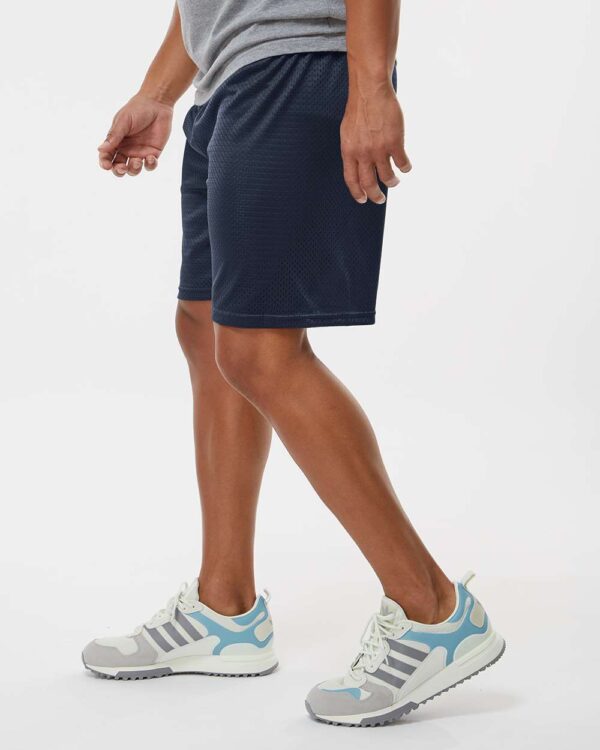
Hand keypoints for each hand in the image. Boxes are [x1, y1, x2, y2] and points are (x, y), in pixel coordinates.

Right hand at [98, 93, 172, 176]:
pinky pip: (150, 166)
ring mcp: (140, 152)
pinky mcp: (153, 153)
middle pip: (119, 167)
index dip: (105, 163)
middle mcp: (126, 149)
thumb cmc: (137, 110)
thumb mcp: (123, 121)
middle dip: (119, 171)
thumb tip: (100, 149)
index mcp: (116, 141)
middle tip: (122, 167)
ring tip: (137, 160)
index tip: (106, 165)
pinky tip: (151, 157)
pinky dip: (150, 165)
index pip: (107, 156)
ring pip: (134, 170)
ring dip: (134, 169)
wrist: (157, 104)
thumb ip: (113, 136)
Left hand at [340, 82, 411, 203]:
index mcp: (349, 152)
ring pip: (387, 176)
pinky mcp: (395, 143)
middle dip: (375, 195)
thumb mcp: (347, 132)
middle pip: (369, 183)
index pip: (351, 180)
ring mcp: (379, 150)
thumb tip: (357, 164)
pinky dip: (405, 168)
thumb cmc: (359, 108)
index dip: (357, 193)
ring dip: (392, 182)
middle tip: (380, 199)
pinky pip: (402, 163)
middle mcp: (363, 154)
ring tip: (394, 182)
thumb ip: (352, 150)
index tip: (363, 199)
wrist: (370, 91)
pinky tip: (406, 167)